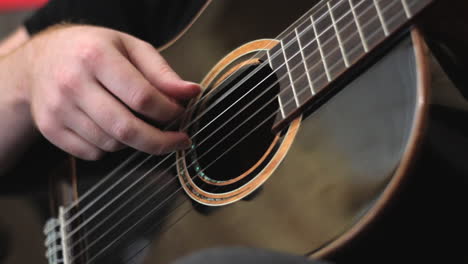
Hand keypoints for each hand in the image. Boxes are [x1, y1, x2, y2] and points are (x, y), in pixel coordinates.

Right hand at [17, 25, 199, 159]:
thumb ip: (162, 72)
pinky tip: (110, 127)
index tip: (181, 114)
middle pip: (126, 129)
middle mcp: (72, 83)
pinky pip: (92, 153)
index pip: (142, 97)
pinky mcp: (50, 128)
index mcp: (96, 57)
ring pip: (111, 144)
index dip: (169, 111)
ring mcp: (58, 108)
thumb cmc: (94, 50)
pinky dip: (109, 147)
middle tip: (179, 141)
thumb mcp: (130, 48)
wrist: (42, 58)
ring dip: (133, 141)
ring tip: (136, 122)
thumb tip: (191, 92)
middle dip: (161, 141)